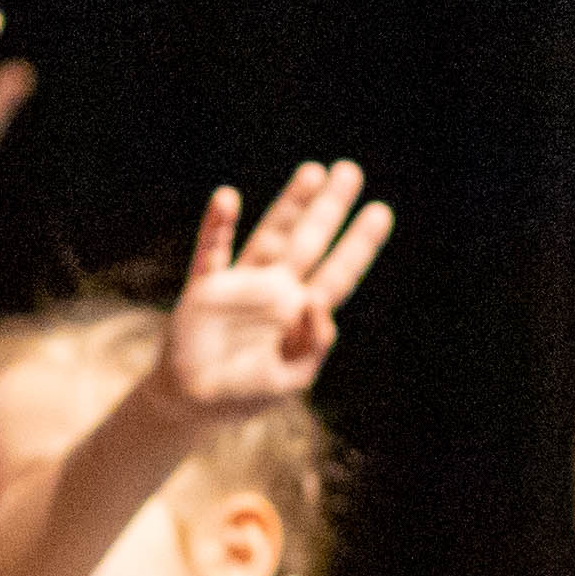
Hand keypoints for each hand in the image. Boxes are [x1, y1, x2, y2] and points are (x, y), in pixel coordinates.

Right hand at [156, 163, 391, 416]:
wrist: (194, 404)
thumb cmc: (247, 394)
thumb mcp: (292, 380)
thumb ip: (313, 346)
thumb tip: (318, 302)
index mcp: (301, 312)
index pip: (338, 272)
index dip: (359, 244)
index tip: (380, 212)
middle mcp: (275, 290)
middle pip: (309, 240)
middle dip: (329, 208)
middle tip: (350, 171)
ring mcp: (241, 285)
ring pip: (269, 236)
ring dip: (289, 206)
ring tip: (312, 173)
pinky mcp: (204, 290)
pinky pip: (211, 252)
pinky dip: (218, 226)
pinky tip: (227, 199)